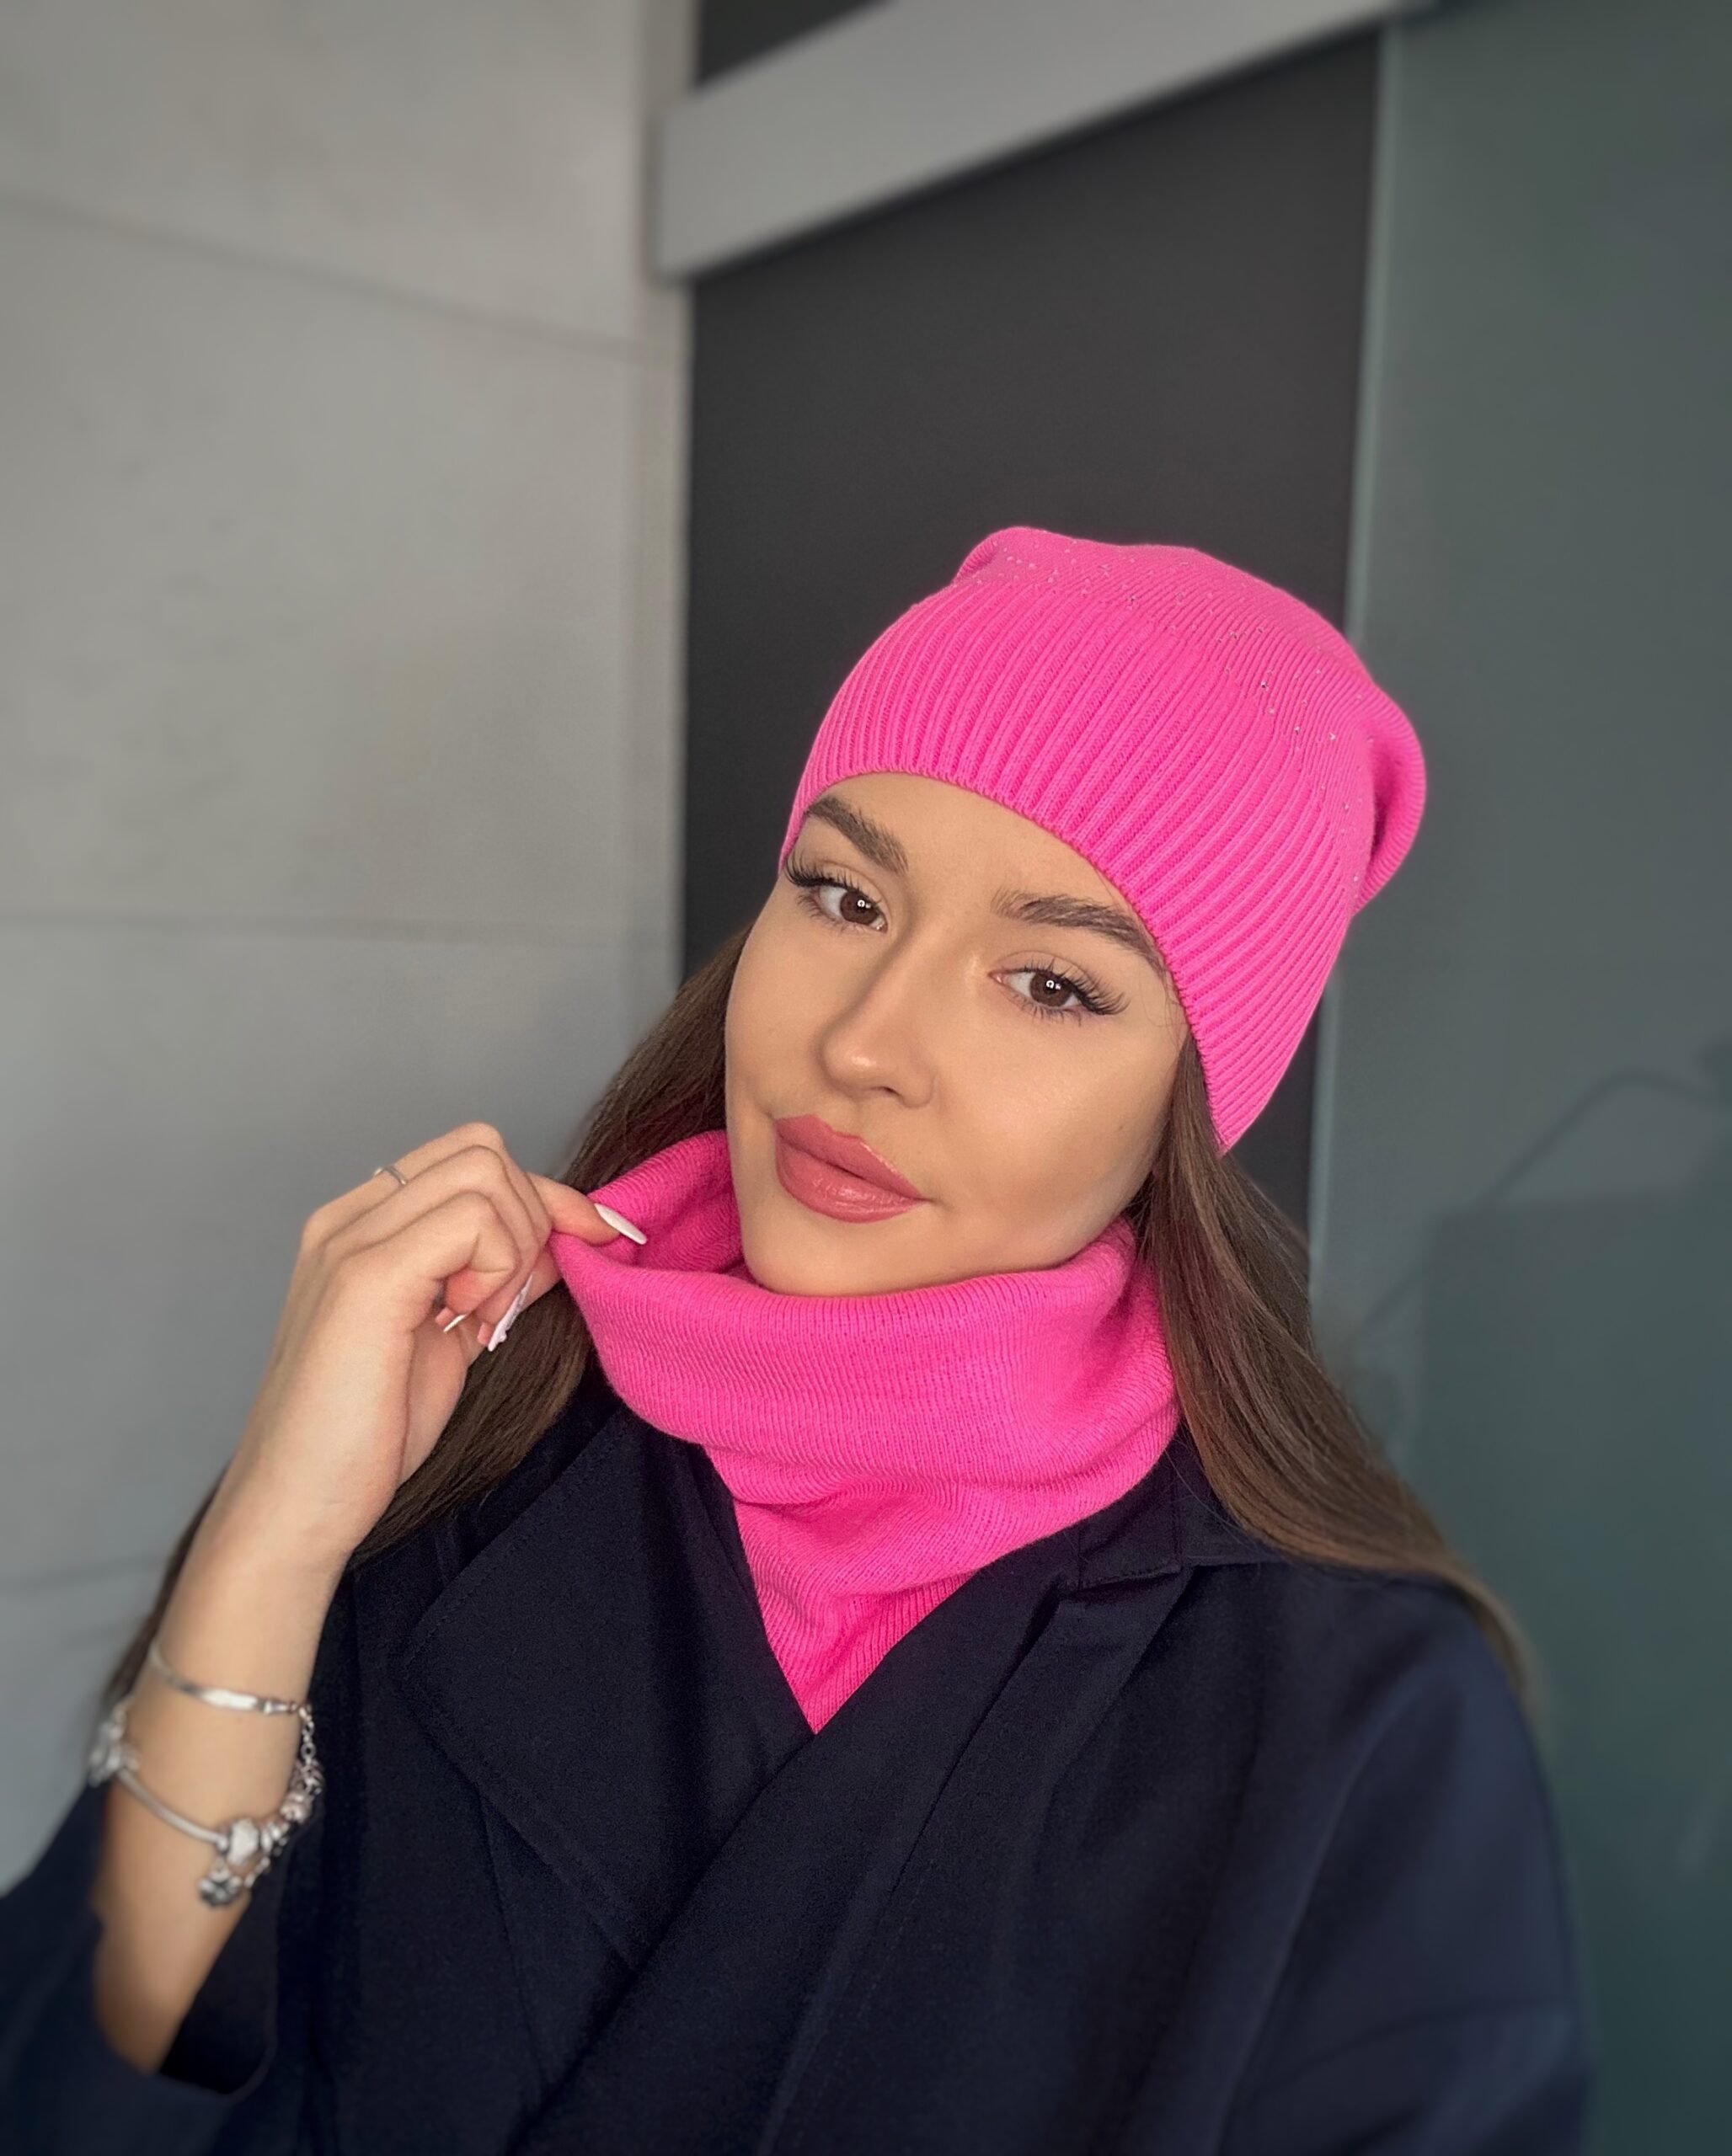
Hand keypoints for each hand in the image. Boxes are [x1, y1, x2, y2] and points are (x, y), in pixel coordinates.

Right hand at [202, 1121, 627, 1576]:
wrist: (296, 1507)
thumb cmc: (363, 1434)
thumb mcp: (451, 1338)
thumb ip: (497, 1280)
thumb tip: (564, 1237)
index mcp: (359, 1226)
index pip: (469, 1155)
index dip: (540, 1195)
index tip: (584, 1244)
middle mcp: (347, 1219)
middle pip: (483, 1148)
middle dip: (529, 1217)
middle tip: (504, 1303)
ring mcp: (350, 1242)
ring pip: (484, 1172)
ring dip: (513, 1244)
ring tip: (480, 1318)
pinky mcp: (366, 1278)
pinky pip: (471, 1220)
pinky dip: (497, 1267)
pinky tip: (468, 1324)